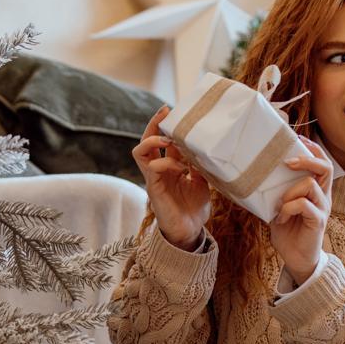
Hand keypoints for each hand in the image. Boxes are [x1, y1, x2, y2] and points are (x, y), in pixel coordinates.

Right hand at [133, 106, 211, 250]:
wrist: (190, 232)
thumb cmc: (193, 209)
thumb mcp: (202, 182)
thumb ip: (199, 166)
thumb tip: (204, 148)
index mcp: (169, 167)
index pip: (161, 142)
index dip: (163, 126)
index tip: (171, 110)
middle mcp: (158, 171)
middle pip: (146, 141)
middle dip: (153, 124)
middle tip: (165, 112)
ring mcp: (153, 179)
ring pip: (141, 151)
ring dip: (154, 141)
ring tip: (171, 141)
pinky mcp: (153, 190)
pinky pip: (153, 169)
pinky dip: (167, 163)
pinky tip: (181, 167)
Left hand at [269, 140, 332, 285]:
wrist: (296, 259)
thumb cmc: (288, 232)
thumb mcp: (280, 206)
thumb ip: (279, 191)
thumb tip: (260, 173)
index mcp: (316, 190)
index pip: (322, 162)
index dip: (312, 149)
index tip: (296, 140)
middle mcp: (323, 197)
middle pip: (325, 166)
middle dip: (306, 159)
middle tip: (288, 162)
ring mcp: (322, 208)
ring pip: (310, 184)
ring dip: (290, 192)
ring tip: (280, 205)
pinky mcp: (318, 221)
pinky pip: (304, 204)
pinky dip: (289, 208)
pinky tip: (282, 218)